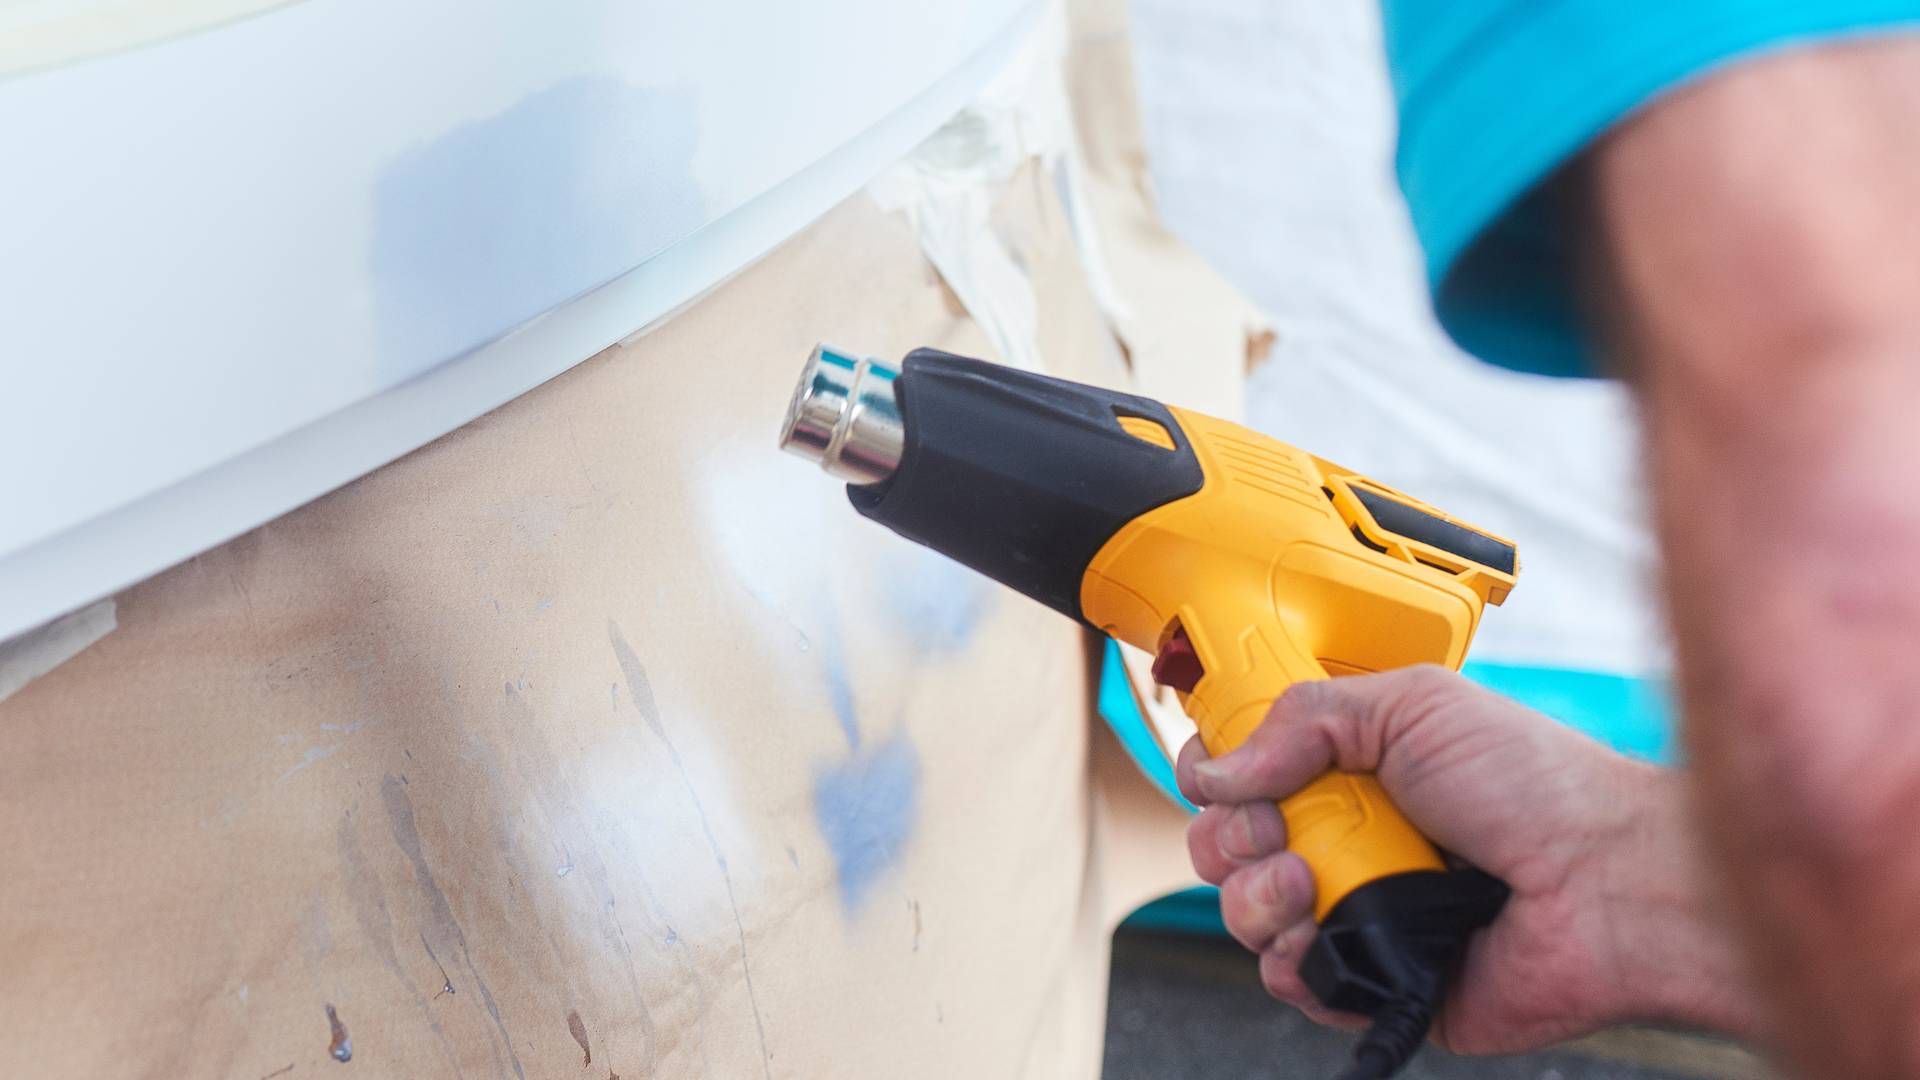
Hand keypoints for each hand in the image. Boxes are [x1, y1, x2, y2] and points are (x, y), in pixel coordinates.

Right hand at [1177, 665, 1751, 1052]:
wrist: (1607, 882)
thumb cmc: (1537, 786)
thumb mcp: (1413, 706)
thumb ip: (1304, 718)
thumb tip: (1215, 768)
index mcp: (1355, 771)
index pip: (1248, 773)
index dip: (1220, 774)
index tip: (1222, 772)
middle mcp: (1350, 840)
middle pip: (1230, 846)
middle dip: (1230, 837)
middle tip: (1275, 828)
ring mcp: (1357, 911)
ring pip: (1246, 914)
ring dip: (1257, 895)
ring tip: (1309, 879)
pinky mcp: (1372, 980)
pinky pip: (1289, 981)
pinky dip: (1290, 958)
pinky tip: (1324, 929)